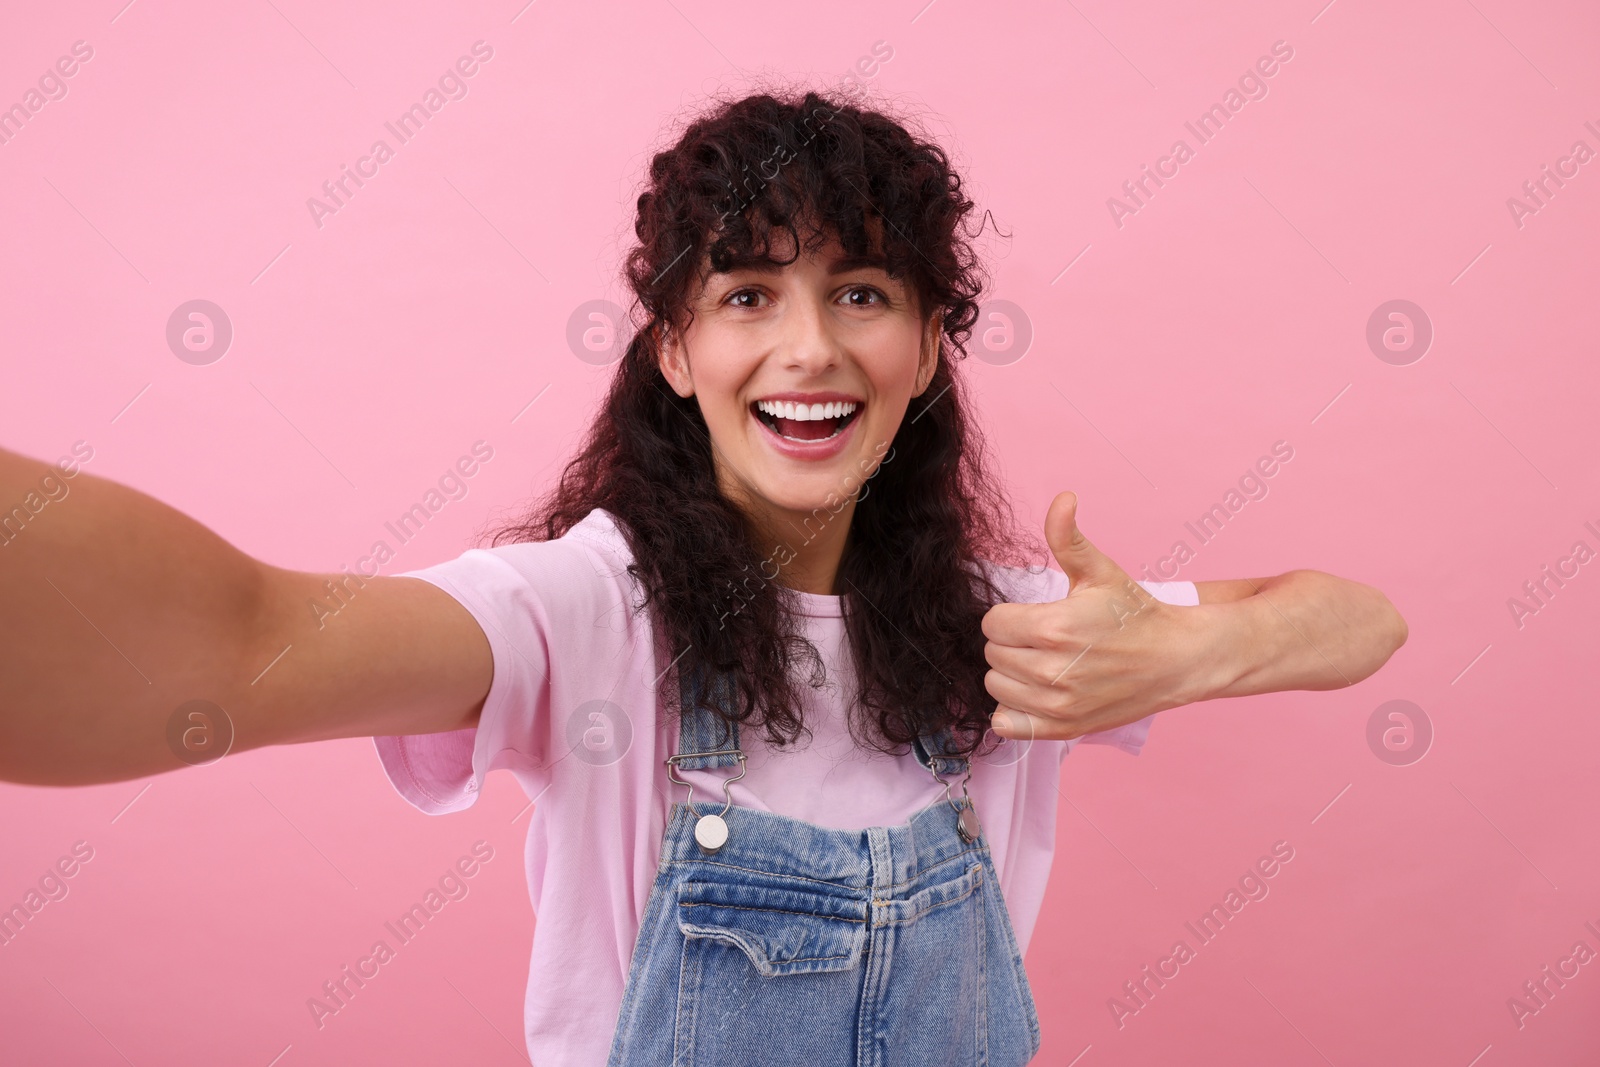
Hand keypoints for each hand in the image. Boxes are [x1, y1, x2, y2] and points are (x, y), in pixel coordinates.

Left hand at [980, 491, 1208, 741]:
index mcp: (1054, 627)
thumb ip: (1067, 537)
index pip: (992, 623)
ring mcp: (1057, 705)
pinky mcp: (1063, 729)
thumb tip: (1062, 498)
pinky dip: (1014, 710)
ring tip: (1042, 662)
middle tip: (1043, 639)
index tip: (1034, 615)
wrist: (1176, 660)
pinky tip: (1037, 693)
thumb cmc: (1135, 614)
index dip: (1009, 615)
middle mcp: (1052, 671)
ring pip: (995, 686)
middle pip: (991, 654)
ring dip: (1011, 674)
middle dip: (1011, 642)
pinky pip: (1007, 724)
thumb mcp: (1100, 571)